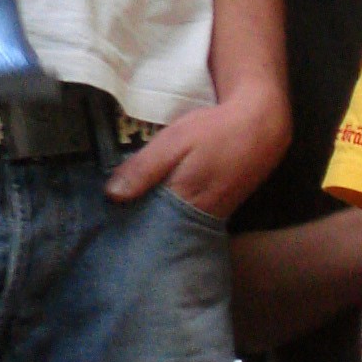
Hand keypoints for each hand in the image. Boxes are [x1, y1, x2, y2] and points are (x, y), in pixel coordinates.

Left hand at [104, 83, 289, 218]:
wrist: (261, 126)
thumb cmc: (215, 131)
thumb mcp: (175, 141)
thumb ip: (144, 168)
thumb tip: (111, 195)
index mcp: (184, 202)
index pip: (146, 231)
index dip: (124, 232)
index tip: (100, 232)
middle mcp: (198, 218)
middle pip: (158, 234)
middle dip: (134, 232)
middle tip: (103, 229)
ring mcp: (210, 216)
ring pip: (172, 228)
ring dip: (151, 224)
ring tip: (120, 220)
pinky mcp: (216, 209)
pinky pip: (185, 219)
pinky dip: (168, 215)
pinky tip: (150, 206)